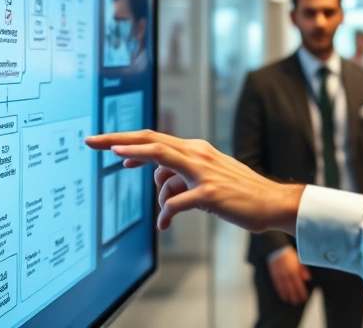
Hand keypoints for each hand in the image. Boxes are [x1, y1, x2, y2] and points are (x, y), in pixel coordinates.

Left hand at [85, 130, 303, 233]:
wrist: (272, 202)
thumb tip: (157, 181)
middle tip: (90, 142)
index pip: (154, 139)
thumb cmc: (239, 193)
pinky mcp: (208, 193)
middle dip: (116, 141)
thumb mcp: (206, 178)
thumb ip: (181, 174)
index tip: (104, 143)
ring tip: (169, 212)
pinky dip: (165, 215)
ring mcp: (202, 172)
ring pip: (159, 163)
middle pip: (149, 141)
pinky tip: (165, 224)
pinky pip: (174, 204)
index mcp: (196, 149)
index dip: (127, 140)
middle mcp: (197, 154)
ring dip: (155, 193)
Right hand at [268, 249, 311, 304]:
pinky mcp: (274, 276)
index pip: (299, 285)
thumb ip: (303, 269)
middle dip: (295, 296)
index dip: (302, 292)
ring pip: (285, 289)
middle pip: (292, 288)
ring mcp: (280, 276)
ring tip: (291, 302)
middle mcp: (287, 275)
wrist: (276, 249)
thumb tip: (308, 278)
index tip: (304, 298)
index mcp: (294, 271)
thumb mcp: (299, 260)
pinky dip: (280, 292)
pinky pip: (277, 286)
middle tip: (297, 303)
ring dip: (288, 296)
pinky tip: (282, 297)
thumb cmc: (289, 254)